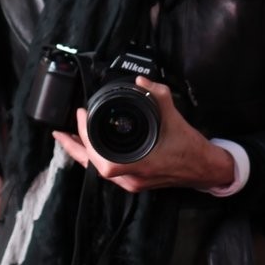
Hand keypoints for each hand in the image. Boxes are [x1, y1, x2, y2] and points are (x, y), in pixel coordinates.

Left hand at [52, 79, 234, 194]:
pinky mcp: (135, 182)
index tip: (82, 116)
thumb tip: (141, 81)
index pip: (100, 159)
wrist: (204, 168)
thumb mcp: (174, 115)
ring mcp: (132, 183)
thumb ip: (157, 94)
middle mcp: (132, 179)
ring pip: (98, 171)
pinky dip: (95, 160)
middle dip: (74, 148)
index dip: (85, 139)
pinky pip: (108, 173)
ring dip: (82, 154)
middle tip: (60, 131)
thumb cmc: (190, 147)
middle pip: (92, 167)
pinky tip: (89, 150)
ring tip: (68, 139)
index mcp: (139, 165)